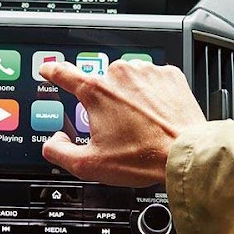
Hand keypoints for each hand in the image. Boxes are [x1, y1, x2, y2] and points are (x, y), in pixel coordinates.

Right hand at [37, 59, 205, 186]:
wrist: (185, 154)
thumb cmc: (142, 158)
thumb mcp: (90, 165)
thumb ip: (60, 152)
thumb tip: (53, 142)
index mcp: (96, 91)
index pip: (64, 73)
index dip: (52, 71)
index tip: (49, 69)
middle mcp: (119, 74)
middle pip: (101, 84)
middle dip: (105, 103)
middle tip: (116, 127)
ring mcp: (146, 72)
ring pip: (128, 82)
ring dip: (129, 97)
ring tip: (140, 125)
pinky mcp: (170, 75)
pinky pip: (153, 81)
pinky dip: (152, 95)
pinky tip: (156, 115)